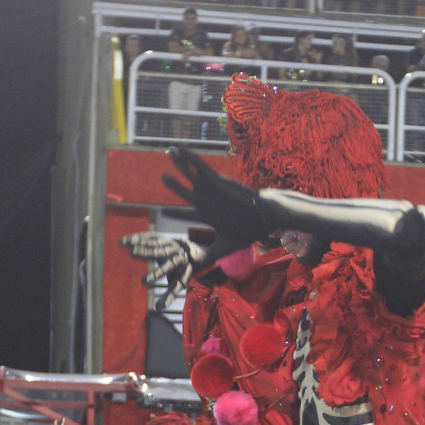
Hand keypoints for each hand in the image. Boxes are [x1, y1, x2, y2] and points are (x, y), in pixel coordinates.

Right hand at [117, 232, 207, 306]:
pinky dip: (135, 238)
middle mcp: (173, 251)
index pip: (167, 269)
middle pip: (158, 251)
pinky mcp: (160, 237)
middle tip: (132, 254)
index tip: (143, 282)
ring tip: (126, 248)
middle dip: (145, 252)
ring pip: (152, 242)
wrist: (190, 253)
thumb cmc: (180, 272)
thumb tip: (158, 309)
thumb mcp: (178, 283)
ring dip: (139, 244)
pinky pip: (147, 236)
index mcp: (178, 264)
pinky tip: (123, 242)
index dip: (155, 274)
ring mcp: (167, 242)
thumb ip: (169, 296)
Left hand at [161, 146, 268, 263]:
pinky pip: (200, 167)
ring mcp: (210, 190)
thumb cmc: (246, 232)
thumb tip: (195, 274)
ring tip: (170, 152)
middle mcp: (207, 202)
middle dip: (175, 186)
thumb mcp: (223, 248)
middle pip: (186, 192)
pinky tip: (179, 150)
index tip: (164, 211)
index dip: (175, 213)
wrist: (261, 218)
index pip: (187, 214)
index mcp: (208, 216)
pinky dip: (189, 158)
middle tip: (163, 178)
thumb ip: (208, 257)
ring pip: (191, 175)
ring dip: (180, 165)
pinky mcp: (215, 181)